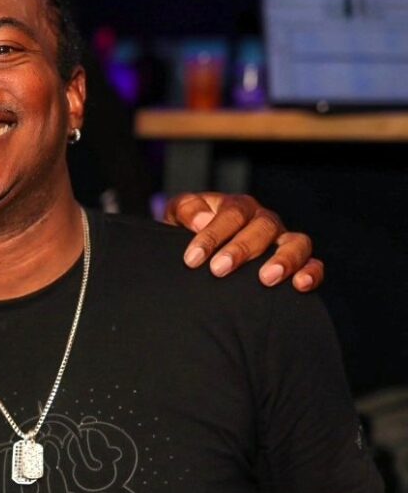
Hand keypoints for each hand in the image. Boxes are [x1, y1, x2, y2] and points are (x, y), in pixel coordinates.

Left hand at [164, 192, 323, 291]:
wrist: (201, 254)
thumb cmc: (189, 234)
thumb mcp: (177, 217)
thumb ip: (185, 210)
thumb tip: (201, 220)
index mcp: (237, 207)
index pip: (230, 214)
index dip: (212, 235)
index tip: (193, 258)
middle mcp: (264, 221)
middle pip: (262, 227)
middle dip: (241, 248)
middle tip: (219, 269)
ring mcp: (283, 241)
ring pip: (296, 242)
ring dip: (283, 259)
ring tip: (266, 279)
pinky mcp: (298, 263)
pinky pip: (314, 265)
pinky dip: (312, 273)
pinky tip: (300, 285)